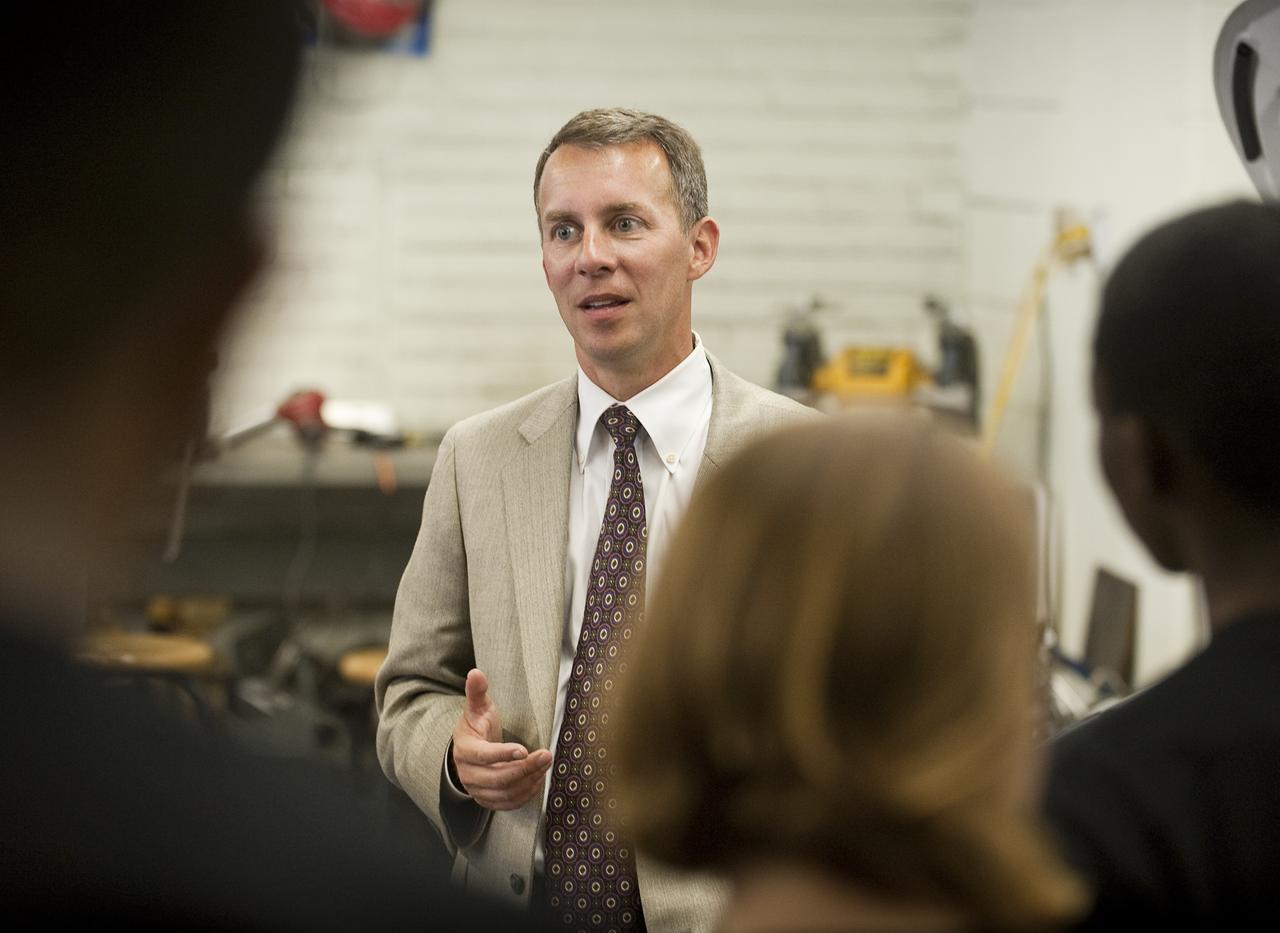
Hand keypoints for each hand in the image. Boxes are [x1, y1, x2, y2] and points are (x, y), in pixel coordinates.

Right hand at [451, 669, 552, 810]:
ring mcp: (478, 789)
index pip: (483, 756)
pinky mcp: (488, 800)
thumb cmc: (477, 726)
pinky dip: (526, 794)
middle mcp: (469, 773)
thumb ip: (476, 692)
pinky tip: (538, 779)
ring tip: (546, 765)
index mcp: (465, 749)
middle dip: (526, 768)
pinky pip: (508, 803)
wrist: (467, 751)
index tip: (524, 750)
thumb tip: (476, 672)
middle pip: (499, 778)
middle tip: (546, 755)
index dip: (503, 754)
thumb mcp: (477, 708)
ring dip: (529, 780)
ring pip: (506, 792)